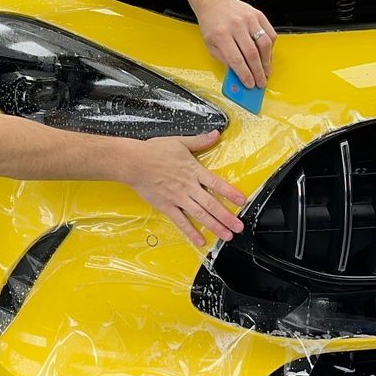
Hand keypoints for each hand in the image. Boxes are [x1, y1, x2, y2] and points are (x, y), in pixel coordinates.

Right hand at [126, 131, 247, 248]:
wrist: (134, 162)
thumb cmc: (155, 151)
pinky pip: (181, 222)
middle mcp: (188, 187)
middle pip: (211, 204)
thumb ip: (200, 141)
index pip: (216, 184)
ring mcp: (178, 198)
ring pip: (200, 215)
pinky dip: (191, 232)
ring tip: (227, 236)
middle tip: (238, 226)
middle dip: (227, 216)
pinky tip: (200, 241)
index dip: (230, 193)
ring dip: (215, 226)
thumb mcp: (180, 142)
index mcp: (193, 171)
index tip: (241, 201)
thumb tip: (216, 134)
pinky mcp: (167, 207)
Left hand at [196, 0, 275, 88]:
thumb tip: (238, 75)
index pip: (236, 60)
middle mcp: (236, 26)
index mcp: (221, 35)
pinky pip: (270, 33)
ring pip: (264, 44)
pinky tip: (268, 55)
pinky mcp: (258, 15)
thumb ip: (224, 59)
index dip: (245, 74)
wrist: (215, 1)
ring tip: (267, 71)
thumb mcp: (210, 44)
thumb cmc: (212, 23)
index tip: (250, 84)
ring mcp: (249, 19)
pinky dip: (271, 47)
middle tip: (261, 82)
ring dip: (267, 61)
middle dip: (258, 72)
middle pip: (252, 54)